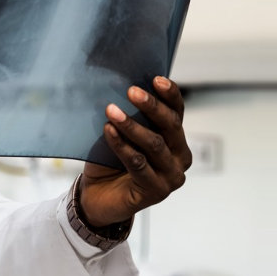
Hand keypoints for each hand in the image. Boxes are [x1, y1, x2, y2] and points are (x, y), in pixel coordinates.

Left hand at [79, 76, 191, 227]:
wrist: (96, 196)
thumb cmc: (110, 162)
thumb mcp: (123, 134)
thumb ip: (132, 116)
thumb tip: (125, 89)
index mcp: (176, 139)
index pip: (177, 112)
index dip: (169, 94)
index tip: (155, 79)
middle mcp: (180, 157)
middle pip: (170, 126)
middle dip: (152, 106)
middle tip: (131, 91)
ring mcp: (171, 176)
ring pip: (155, 144)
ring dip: (132, 126)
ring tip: (112, 111)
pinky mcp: (157, 191)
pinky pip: (138, 163)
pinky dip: (122, 146)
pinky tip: (109, 132)